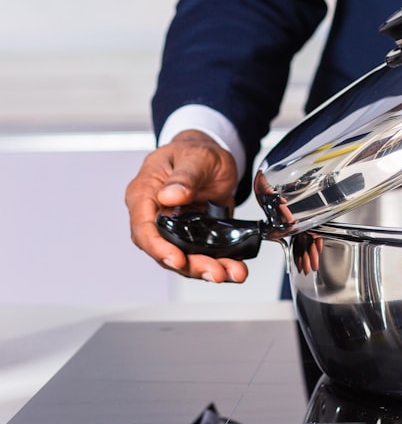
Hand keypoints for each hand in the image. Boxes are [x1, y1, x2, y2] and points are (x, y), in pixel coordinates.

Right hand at [125, 129, 248, 282]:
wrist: (214, 154)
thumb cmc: (195, 151)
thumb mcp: (194, 157)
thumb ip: (184, 177)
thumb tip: (170, 196)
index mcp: (145, 194)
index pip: (144, 228)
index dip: (158, 248)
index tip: (177, 259)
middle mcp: (157, 215)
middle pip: (166, 250)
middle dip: (191, 265)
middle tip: (215, 272)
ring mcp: (177, 228)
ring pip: (186, 257)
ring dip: (208, 268)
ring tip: (232, 273)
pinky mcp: (196, 235)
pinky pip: (204, 253)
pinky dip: (220, 262)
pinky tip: (236, 267)